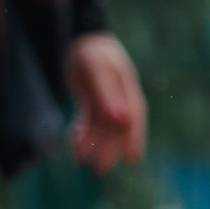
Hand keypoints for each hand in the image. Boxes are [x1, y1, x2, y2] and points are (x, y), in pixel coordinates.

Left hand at [66, 32, 145, 173]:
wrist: (77, 37)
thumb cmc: (90, 51)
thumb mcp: (97, 70)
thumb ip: (108, 94)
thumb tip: (122, 120)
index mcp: (127, 87)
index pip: (134, 117)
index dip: (134, 139)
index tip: (133, 160)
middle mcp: (119, 95)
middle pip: (116, 127)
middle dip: (109, 149)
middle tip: (100, 170)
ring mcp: (106, 98)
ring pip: (101, 127)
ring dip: (93, 144)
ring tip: (82, 161)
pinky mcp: (92, 100)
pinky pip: (89, 122)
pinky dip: (82, 134)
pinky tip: (74, 147)